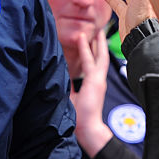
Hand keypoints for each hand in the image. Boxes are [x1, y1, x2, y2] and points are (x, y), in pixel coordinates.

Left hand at [70, 31, 113, 158]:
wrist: (87, 128)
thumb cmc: (79, 117)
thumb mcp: (71, 97)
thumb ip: (68, 86)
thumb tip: (59, 77)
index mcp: (92, 84)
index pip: (92, 64)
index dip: (90, 53)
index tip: (88, 42)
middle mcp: (97, 80)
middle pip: (99, 57)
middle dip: (98, 44)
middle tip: (97, 31)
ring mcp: (98, 80)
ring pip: (98, 56)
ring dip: (95, 42)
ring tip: (95, 30)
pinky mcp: (95, 81)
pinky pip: (90, 60)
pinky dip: (87, 49)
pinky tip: (84, 38)